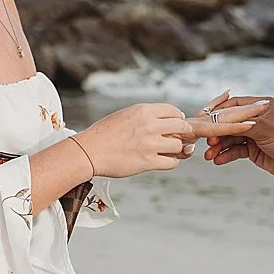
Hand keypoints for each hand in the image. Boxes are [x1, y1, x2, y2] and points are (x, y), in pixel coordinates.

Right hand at [76, 104, 200, 176]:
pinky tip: (162, 160)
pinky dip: (170, 162)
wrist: (89, 151)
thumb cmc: (103, 134)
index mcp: (143, 111)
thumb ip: (145, 116)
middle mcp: (149, 125)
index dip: (178, 118)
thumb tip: (164, 121)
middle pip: (182, 126)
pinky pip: (172, 162)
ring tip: (167, 150)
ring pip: (179, 145)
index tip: (176, 124)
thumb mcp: (125, 115)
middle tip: (179, 137)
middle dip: (183, 132)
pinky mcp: (148, 162)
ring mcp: (150, 144)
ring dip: (176, 149)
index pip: (174, 111)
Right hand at [199, 93, 273, 179]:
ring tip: (209, 156)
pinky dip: (226, 155)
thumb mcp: (264, 128)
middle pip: (230, 123)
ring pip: (231, 138)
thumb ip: (242, 123)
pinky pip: (236, 150)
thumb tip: (220, 122)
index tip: (205, 120)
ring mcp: (255, 134)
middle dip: (217, 133)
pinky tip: (218, 160)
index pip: (234, 105)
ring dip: (219, 146)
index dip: (219, 112)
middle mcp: (257, 118)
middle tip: (207, 142)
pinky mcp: (254, 150)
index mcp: (261, 106)